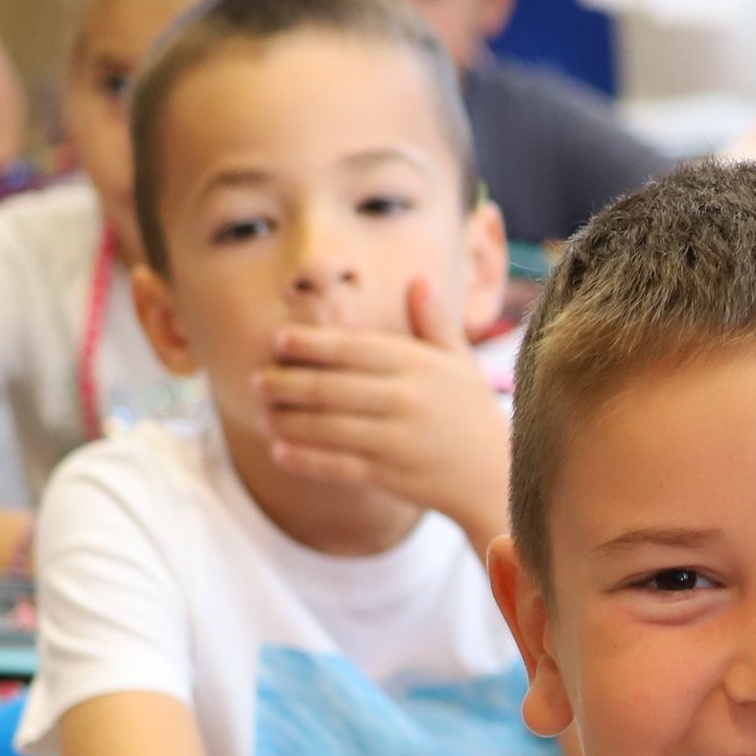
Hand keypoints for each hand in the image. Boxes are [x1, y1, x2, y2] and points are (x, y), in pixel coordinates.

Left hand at [258, 276, 511, 539]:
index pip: (353, 348)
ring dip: (286, 421)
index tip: (278, 340)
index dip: (311, 343)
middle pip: (329, 387)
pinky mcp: (391, 475)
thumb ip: (435, 322)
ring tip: (263, 414)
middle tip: (258, 379)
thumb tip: (421, 278)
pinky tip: (280, 451)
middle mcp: (407, 400)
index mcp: (420, 366)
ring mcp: (397, 440)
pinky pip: (336, 465)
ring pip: (325, 426)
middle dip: (285, 383)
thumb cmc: (472, 414)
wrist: (497, 477)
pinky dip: (304, 459)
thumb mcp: (461, 363)